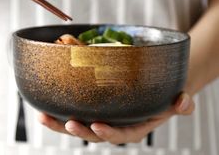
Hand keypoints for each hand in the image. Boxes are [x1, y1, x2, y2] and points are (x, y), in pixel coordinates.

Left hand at [38, 92, 194, 143]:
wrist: (154, 92)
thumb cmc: (163, 98)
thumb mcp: (176, 101)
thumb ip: (182, 104)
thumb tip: (183, 101)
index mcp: (133, 127)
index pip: (120, 135)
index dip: (109, 133)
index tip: (97, 126)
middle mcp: (114, 125)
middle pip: (94, 132)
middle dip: (79, 130)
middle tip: (67, 122)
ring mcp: (102, 117)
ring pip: (79, 123)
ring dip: (60, 122)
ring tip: (43, 115)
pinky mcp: (94, 108)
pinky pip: (76, 111)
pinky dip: (60, 110)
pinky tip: (45, 105)